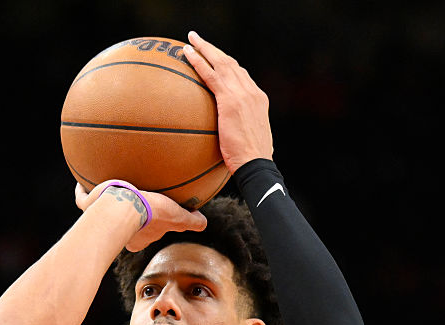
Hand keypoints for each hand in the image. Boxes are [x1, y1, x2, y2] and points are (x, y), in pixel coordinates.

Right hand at [75, 182, 206, 251]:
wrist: (121, 206)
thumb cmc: (148, 213)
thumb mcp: (176, 217)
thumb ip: (190, 222)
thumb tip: (203, 223)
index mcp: (137, 238)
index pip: (145, 234)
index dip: (150, 226)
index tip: (152, 215)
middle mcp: (118, 233)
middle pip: (122, 224)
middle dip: (125, 215)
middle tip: (131, 201)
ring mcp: (100, 218)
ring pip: (100, 211)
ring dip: (104, 202)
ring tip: (107, 188)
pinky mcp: (88, 205)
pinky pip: (83, 198)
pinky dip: (83, 191)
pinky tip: (83, 180)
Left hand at [183, 31, 272, 171]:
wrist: (256, 164)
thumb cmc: (250, 160)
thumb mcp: (249, 139)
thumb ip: (239, 130)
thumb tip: (229, 137)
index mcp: (258, 99)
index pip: (242, 75)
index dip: (227, 65)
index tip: (215, 59)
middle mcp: (252, 92)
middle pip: (231, 63)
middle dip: (214, 50)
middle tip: (199, 40)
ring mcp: (242, 94)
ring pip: (221, 63)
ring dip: (205, 48)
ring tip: (190, 40)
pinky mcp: (230, 100)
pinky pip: (210, 75)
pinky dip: (198, 62)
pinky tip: (186, 53)